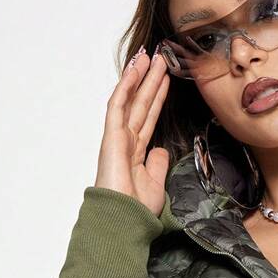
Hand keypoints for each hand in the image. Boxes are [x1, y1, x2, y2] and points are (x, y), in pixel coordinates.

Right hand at [94, 45, 170, 215]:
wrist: (124, 220)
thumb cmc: (137, 209)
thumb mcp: (155, 183)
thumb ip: (157, 164)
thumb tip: (159, 149)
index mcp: (135, 152)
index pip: (148, 117)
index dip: (157, 97)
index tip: (166, 79)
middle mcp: (126, 141)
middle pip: (141, 103)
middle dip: (150, 80)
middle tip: (161, 58)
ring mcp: (117, 138)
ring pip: (129, 100)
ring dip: (139, 77)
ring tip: (149, 56)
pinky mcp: (111, 137)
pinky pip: (118, 106)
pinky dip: (125, 87)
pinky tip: (134, 70)